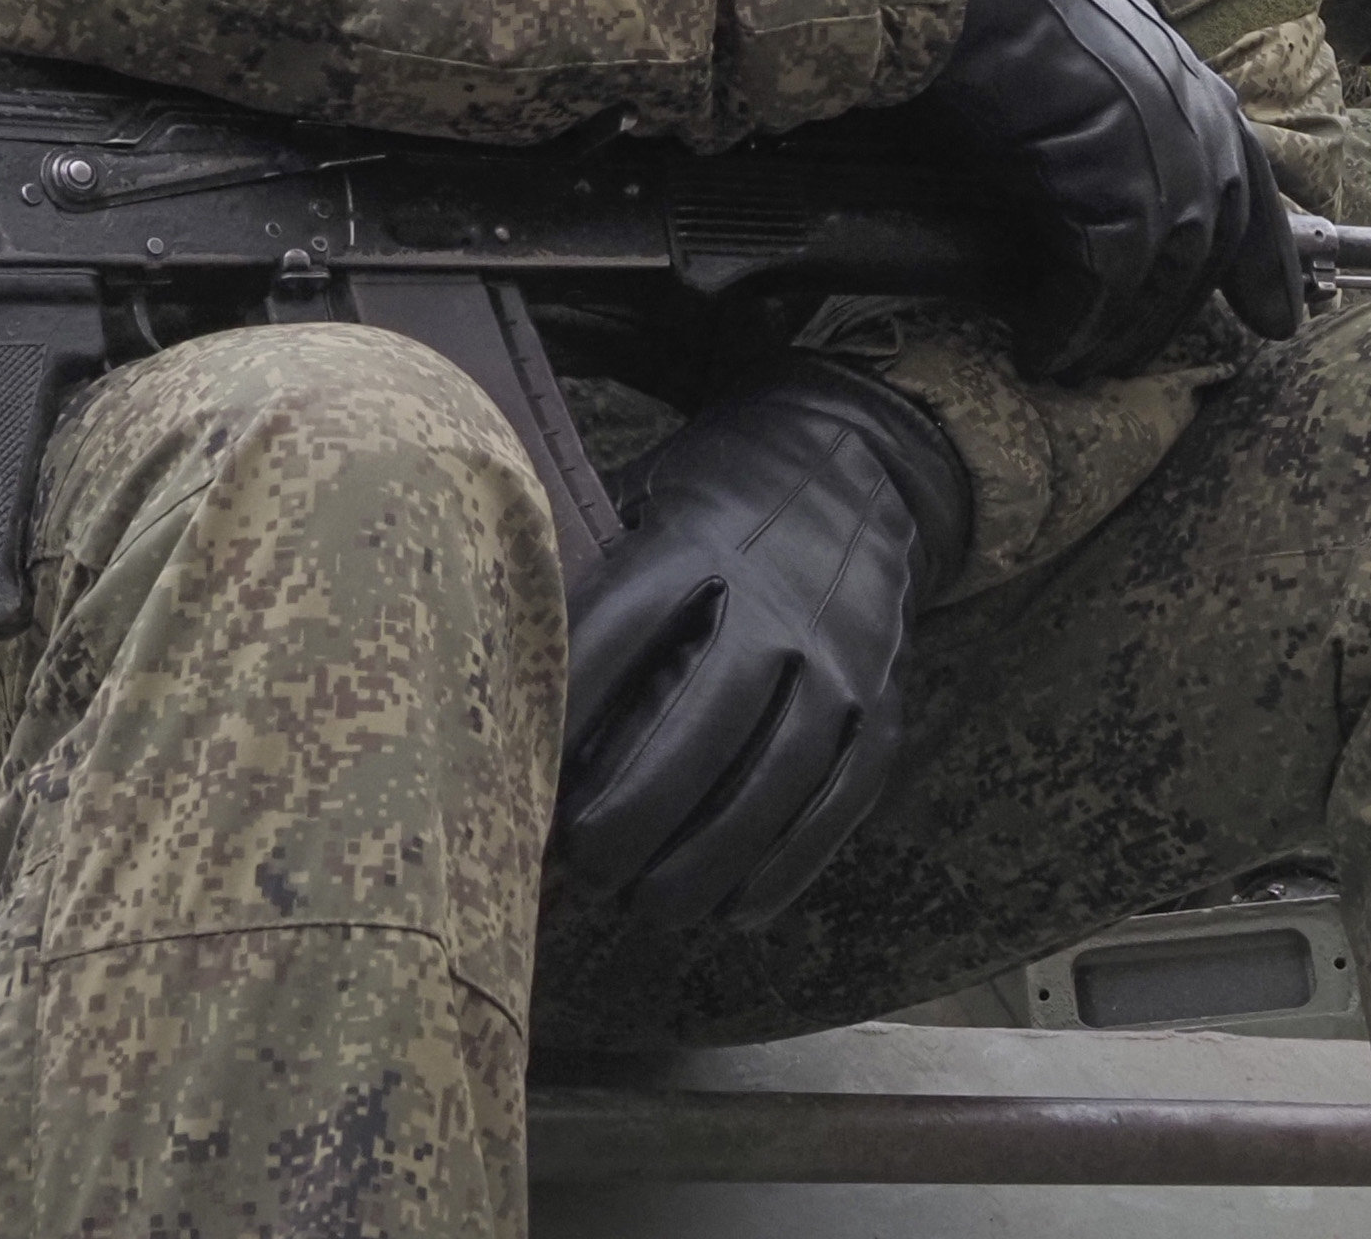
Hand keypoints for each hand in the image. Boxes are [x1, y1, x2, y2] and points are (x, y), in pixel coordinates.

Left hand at [554, 364, 967, 926]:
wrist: (861, 462)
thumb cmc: (715, 500)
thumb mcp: (644, 498)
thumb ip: (586, 570)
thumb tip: (486, 669)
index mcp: (701, 542)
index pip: (623, 629)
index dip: (568, 710)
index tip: (511, 778)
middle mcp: (781, 601)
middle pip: (708, 721)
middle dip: (640, 809)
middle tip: (585, 867)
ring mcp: (843, 658)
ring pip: (779, 777)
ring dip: (711, 855)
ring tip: (648, 903)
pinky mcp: (884, 704)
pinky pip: (840, 801)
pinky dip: (787, 864)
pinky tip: (733, 908)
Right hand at [910, 0, 1302, 375]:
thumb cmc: (1004, 6)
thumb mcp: (1090, 61)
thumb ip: (1122, 117)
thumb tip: (1106, 183)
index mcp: (1197, 86)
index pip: (1253, 192)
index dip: (1266, 266)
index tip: (1277, 321)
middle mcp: (1197, 120)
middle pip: (1208, 250)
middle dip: (1169, 317)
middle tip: (1123, 362)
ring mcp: (1160, 154)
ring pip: (1160, 277)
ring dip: (1116, 333)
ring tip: (1075, 364)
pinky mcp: (1109, 184)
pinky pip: (1101, 283)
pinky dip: (1071, 324)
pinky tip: (1042, 347)